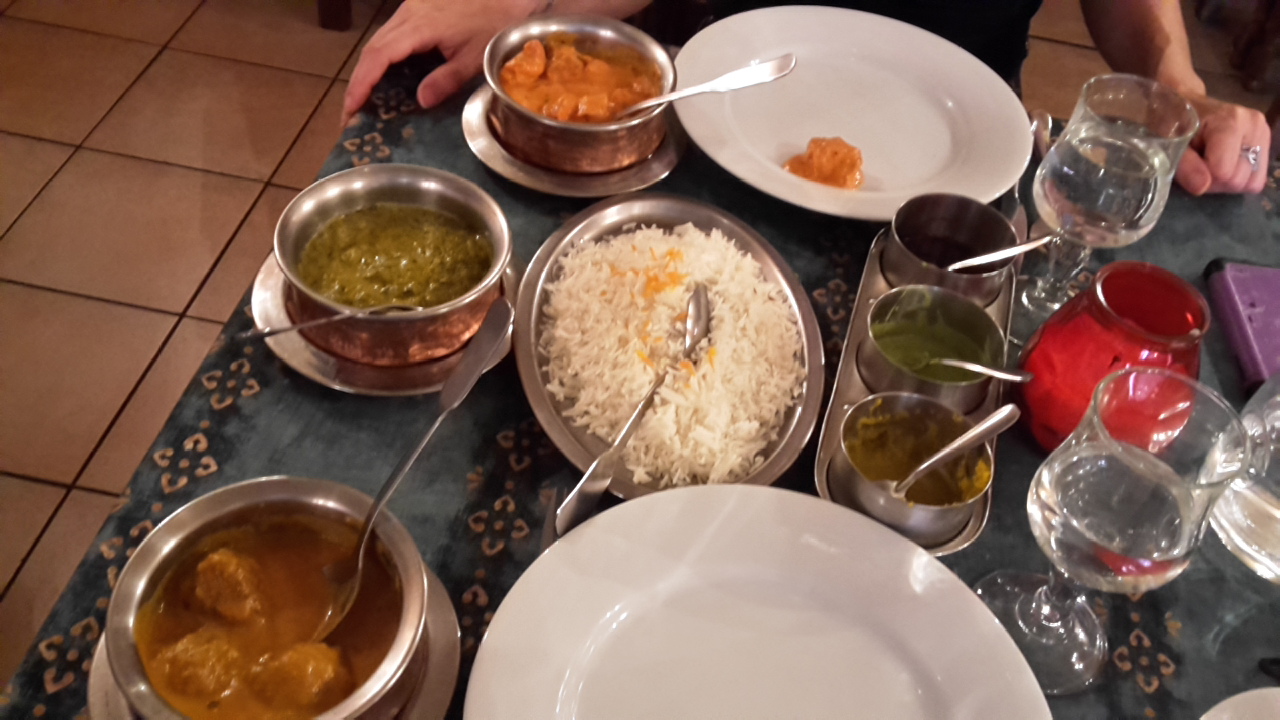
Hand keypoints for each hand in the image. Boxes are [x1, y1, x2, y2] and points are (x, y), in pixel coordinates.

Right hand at [341, 0, 541, 124]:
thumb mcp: (475, 57)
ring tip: (360, 100)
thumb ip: (448, 79)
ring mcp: (410, 9)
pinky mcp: (415, 10)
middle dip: (358, 83)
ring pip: (377, 41)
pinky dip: (380, 58)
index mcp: (421, 26)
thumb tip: (421, 101)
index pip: (380, 55)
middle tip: (350, 113)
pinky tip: (380, 77)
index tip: (351, 107)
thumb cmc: (494, 22)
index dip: (362, 83)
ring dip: (366, 71)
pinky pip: (389, 35)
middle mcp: (409, 14)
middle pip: (372, 48)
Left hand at [1175, 94, 1269, 194]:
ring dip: (1227, 181)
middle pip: (1238, 180)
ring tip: (1212, 162)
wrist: (1187, 104)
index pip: (1224, 172)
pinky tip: (1224, 162)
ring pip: (1250, 182)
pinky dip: (1238, 177)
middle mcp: (1254, 125)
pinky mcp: (1265, 142)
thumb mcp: (1168, 144)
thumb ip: (1184, 165)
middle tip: (1199, 163)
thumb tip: (1202, 187)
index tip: (1190, 163)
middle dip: (1215, 181)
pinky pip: (1256, 179)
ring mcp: (1262, 133)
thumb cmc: (1173, 123)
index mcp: (1230, 121)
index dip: (1203, 177)